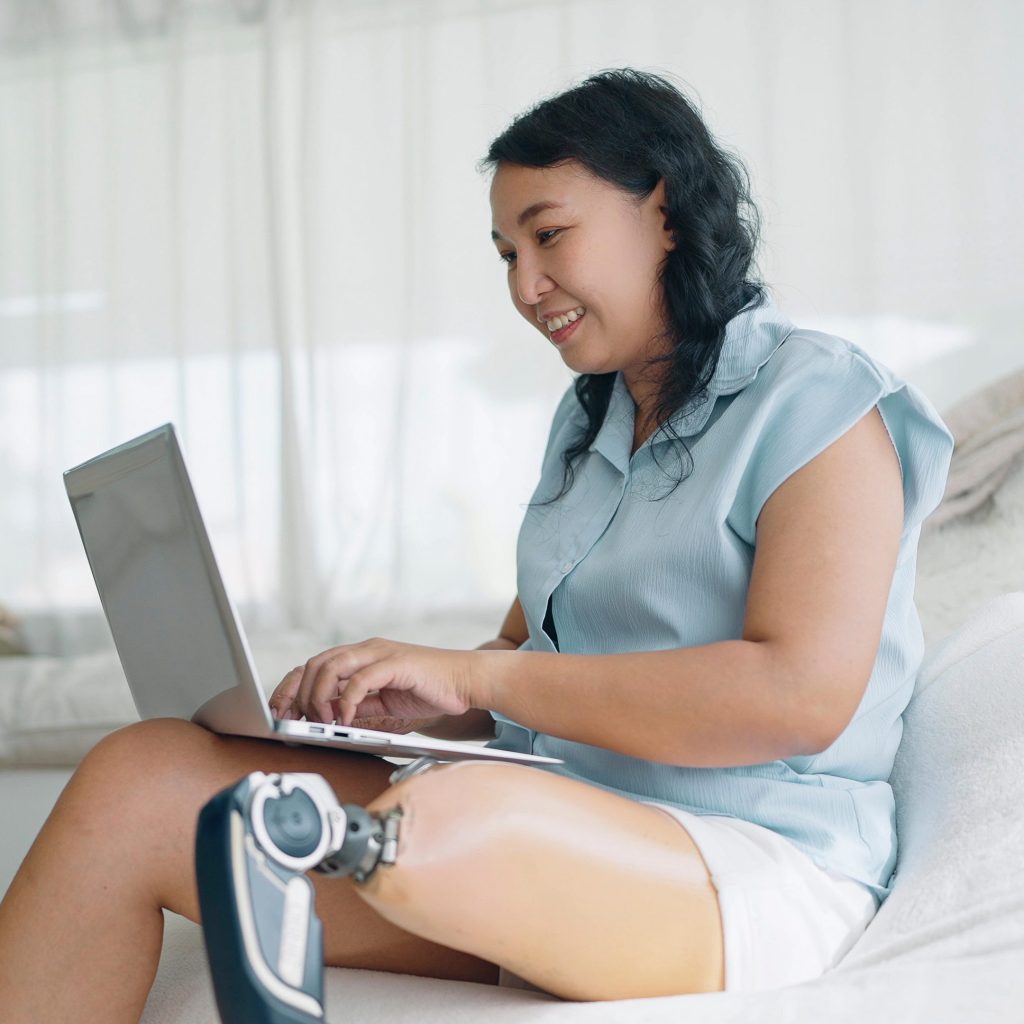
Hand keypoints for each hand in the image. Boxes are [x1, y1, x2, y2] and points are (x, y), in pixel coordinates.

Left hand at [268, 638, 477, 726]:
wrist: (466, 681)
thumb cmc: (429, 691)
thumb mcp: (384, 702)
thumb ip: (357, 706)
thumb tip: (329, 720)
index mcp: (361, 656)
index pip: (314, 665)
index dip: (292, 687)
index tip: (280, 712)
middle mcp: (367, 649)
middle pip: (315, 663)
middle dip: (297, 693)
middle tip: (294, 720)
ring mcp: (380, 653)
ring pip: (331, 665)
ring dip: (319, 696)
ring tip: (322, 722)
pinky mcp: (395, 663)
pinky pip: (360, 678)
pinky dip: (346, 700)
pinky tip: (345, 718)